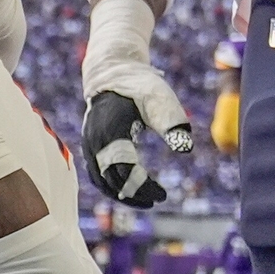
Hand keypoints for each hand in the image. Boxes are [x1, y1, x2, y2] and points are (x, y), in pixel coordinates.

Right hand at [81, 0, 191, 207]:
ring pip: (100, 180)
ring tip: (143, 201)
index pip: (125, 171)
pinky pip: (96, 174)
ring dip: (121, 194)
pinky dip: (111, 186)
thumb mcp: (160, 100)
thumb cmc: (139, 85)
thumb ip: (172, 124)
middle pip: (111, 181)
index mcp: (111, 132)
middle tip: (156, 200)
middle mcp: (95, 142)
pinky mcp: (89, 146)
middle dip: (134, 194)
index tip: (163, 194)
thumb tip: (185, 149)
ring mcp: (89, 145)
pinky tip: (128, 190)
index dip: (144, 186)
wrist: (112, 72)